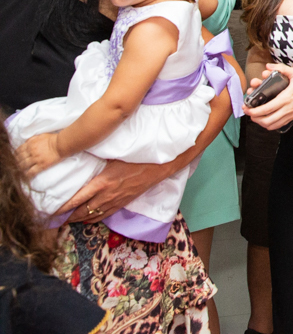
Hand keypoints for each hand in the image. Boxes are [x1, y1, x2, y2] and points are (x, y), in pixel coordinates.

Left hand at [16, 133, 63, 177]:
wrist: (61, 144)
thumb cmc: (53, 139)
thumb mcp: (40, 136)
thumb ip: (31, 140)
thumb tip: (25, 143)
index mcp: (30, 144)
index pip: (18, 151)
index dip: (15, 155)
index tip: (16, 158)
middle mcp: (31, 152)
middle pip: (19, 159)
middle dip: (16, 163)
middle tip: (16, 166)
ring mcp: (36, 159)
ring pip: (23, 166)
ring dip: (20, 169)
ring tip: (20, 171)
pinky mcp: (42, 165)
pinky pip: (31, 172)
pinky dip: (27, 175)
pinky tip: (27, 176)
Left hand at [59, 159, 176, 223]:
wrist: (159, 166)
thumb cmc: (136, 157)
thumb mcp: (112, 155)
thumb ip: (96, 159)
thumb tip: (79, 155)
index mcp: (101, 183)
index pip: (76, 200)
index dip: (62, 208)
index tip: (51, 211)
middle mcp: (106, 196)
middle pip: (81, 211)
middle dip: (67, 216)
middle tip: (55, 218)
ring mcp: (115, 201)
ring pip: (92, 216)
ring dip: (79, 219)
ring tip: (68, 220)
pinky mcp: (123, 203)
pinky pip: (104, 215)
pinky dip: (93, 219)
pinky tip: (87, 219)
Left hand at [244, 60, 292, 130]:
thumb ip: (281, 68)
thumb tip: (268, 66)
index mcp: (286, 98)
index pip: (266, 109)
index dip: (253, 111)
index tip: (246, 107)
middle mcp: (287, 109)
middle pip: (266, 120)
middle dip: (254, 118)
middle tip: (248, 111)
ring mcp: (290, 115)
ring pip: (271, 125)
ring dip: (261, 123)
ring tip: (255, 116)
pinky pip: (278, 125)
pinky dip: (269, 125)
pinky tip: (265, 119)